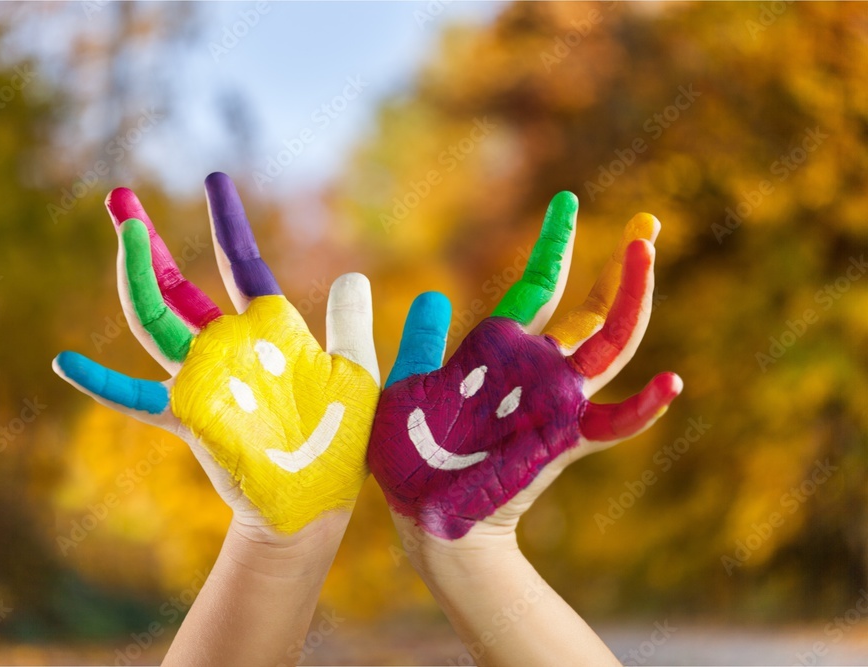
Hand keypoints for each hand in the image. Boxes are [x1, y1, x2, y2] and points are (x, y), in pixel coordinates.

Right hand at [53, 173, 379, 535]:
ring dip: (135, 277)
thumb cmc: (340, 441)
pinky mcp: (191, 415)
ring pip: (156, 319)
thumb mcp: (353, 371)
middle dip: (147, 241)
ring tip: (124, 230)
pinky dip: (103, 382)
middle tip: (118, 197)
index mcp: (268, 331)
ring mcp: (205, 378)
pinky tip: (64, 362)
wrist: (318, 502)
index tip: (214, 180)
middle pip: (176, 284)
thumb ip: (349, 324)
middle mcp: (228, 347)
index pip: (241, 264)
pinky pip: (137, 397)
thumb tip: (353, 274)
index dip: (227, 222)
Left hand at [368, 191, 681, 541]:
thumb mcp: (409, 383)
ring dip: (631, 303)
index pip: (538, 285)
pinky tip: (670, 383)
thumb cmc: (408, 452)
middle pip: (591, 310)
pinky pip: (612, 425)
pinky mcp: (562, 441)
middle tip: (648, 223)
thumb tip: (432, 296)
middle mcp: (534, 370)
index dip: (555, 244)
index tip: (568, 201)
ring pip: (609, 347)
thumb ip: (424, 342)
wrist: (419, 512)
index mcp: (499, 349)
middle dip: (621, 268)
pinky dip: (643, 408)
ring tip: (645, 254)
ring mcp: (553, 403)